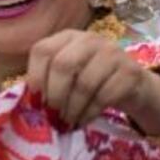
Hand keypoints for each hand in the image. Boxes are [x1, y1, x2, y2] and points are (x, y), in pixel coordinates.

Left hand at [26, 30, 159, 131]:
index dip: (35, 78)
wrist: (132, 86)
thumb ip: (47, 83)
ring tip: (67, 122)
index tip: (35, 103)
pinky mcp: (130, 71)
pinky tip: (84, 120)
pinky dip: (90, 113)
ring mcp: (113, 52)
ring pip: (85, 83)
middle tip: (53, 116)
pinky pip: (104, 95)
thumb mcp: (67, 77)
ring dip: (72, 109)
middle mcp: (90, 39)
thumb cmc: (90, 83)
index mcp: (67, 37)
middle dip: (55, 96)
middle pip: (63, 65)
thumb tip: (28, 105)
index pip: (42, 50)